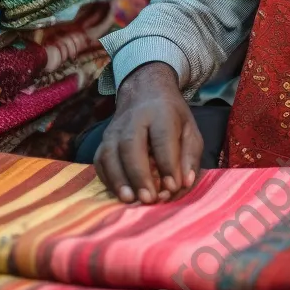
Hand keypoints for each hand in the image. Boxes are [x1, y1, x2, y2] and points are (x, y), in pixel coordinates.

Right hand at [94, 62, 202, 203]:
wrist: (144, 90)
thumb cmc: (171, 115)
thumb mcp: (189, 129)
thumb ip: (189, 156)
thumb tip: (183, 183)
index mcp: (161, 112)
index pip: (162, 138)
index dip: (167, 164)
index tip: (172, 187)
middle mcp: (134, 118)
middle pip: (131, 145)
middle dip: (139, 175)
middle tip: (149, 198)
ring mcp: (114, 129)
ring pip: (110, 154)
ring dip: (119, 180)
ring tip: (130, 199)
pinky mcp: (103, 140)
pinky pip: (100, 161)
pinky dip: (108, 179)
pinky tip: (120, 193)